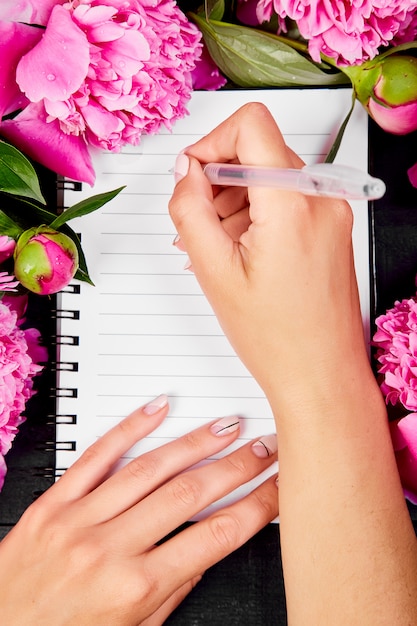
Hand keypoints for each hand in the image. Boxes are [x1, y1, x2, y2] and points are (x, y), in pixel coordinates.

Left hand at [0, 395, 277, 624]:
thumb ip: (171, 589)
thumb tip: (204, 550)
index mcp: (136, 587)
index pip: (216, 536)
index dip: (256, 507)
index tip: (278, 487)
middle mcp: (109, 548)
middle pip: (189, 494)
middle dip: (236, 466)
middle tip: (265, 446)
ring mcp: (79, 520)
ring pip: (149, 469)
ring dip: (195, 443)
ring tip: (226, 426)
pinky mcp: (53, 503)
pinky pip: (96, 456)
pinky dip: (130, 428)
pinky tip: (157, 409)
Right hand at [169, 103, 367, 408]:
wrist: (321, 375)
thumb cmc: (278, 338)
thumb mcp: (214, 271)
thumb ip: (189, 209)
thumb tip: (184, 172)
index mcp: (293, 202)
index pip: (251, 124)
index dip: (211, 142)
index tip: (193, 174)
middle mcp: (321, 199)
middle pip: (259, 150)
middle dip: (219, 181)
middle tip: (200, 223)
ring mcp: (331, 213)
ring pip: (271, 176)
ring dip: (235, 202)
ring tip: (219, 248)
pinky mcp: (331, 227)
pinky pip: (287, 200)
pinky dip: (257, 215)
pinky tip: (240, 252)